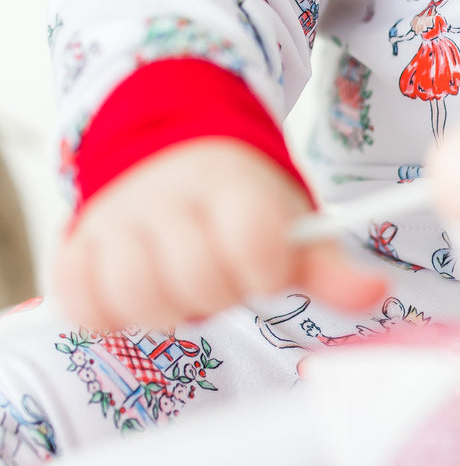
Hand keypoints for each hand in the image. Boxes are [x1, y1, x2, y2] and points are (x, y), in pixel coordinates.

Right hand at [52, 139, 388, 331]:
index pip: (253, 246)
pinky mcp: (77, 244)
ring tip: (177, 289)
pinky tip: (134, 296)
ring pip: (134, 294)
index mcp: (231, 183)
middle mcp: (167, 194)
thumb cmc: (240, 205)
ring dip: (163, 308)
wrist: (172, 153)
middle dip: (217, 293)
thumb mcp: (290, 224)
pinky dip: (106, 312)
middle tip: (220, 276)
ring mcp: (116, 217)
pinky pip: (81, 302)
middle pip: (195, 280)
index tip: (264, 265)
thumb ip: (330, 267)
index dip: (264, 271)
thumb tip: (375, 291)